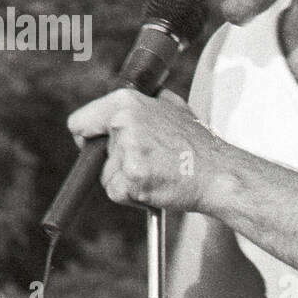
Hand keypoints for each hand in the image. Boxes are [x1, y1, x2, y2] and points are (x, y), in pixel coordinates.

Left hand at [66, 88, 230, 212]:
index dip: (87, 136)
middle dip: (112, 161)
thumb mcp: (171, 106)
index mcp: (126, 102)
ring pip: (106, 175)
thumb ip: (144, 102)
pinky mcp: (133, 178)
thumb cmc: (196, 143)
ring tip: (154, 172)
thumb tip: (124, 104)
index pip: (79, 122)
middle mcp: (123, 122)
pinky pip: (117, 193)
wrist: (218, 172)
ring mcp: (128, 151)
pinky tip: (155, 185)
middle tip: (142, 161)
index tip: (95, 144)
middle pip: (93, 153)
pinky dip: (132, 196)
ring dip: (124, 180)